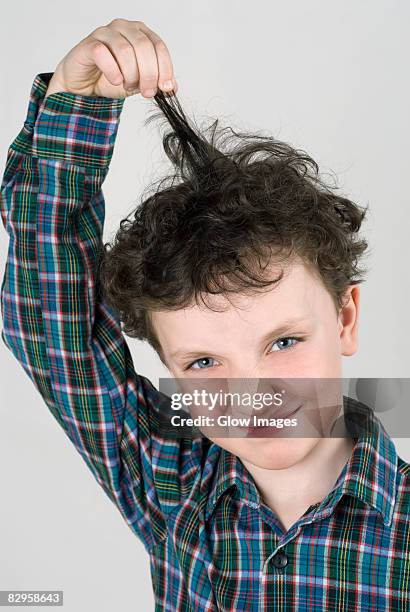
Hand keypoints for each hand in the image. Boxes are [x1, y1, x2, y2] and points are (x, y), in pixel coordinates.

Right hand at [44, 18, 177, 99]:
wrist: (85, 86)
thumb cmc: (112, 79)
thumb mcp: (140, 83)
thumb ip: (157, 82)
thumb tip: (173, 87)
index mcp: (140, 33)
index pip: (159, 46)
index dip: (164, 68)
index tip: (164, 88)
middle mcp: (124, 28)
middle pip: (144, 47)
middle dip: (148, 74)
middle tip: (146, 92)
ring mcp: (105, 33)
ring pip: (125, 50)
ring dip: (130, 74)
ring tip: (127, 86)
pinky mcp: (89, 44)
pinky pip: (103, 53)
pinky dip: (112, 71)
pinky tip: (115, 80)